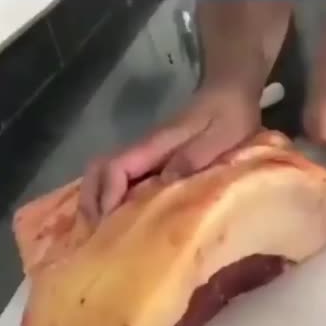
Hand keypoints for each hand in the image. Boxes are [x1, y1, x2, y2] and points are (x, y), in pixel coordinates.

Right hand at [79, 85, 260, 222]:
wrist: (233, 89)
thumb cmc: (230, 114)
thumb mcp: (219, 138)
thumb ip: (192, 159)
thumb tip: (162, 185)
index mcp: (155, 145)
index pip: (116, 168)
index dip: (108, 196)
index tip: (109, 225)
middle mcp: (144, 150)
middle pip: (99, 170)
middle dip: (92, 201)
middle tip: (95, 236)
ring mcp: (147, 155)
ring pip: (107, 175)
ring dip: (99, 202)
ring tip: (103, 233)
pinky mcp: (155, 160)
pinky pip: (125, 180)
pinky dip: (114, 199)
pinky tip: (121, 221)